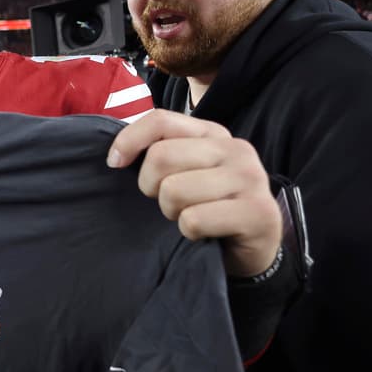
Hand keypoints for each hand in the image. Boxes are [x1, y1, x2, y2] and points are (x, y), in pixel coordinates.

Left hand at [107, 109, 281, 276]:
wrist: (250, 250)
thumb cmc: (208, 207)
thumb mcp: (184, 172)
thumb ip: (160, 152)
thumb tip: (115, 157)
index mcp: (214, 133)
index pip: (160, 120)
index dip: (128, 141)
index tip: (115, 163)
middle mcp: (236, 149)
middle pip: (161, 157)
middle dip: (152, 187)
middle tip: (169, 203)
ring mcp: (251, 179)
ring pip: (174, 191)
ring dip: (172, 212)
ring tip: (191, 216)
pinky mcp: (257, 213)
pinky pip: (193, 220)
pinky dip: (189, 232)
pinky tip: (206, 233)